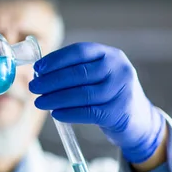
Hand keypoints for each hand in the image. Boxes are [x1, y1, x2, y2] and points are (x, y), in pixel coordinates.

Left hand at [29, 42, 165, 163]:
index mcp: (110, 55)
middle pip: (79, 73)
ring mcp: (121, 90)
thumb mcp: (100, 76)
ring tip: (39, 102)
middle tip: (33, 87)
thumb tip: (40, 73)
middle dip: (51, 80)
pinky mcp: (119, 112)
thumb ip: (76, 70)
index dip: (56, 59)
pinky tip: (55, 113)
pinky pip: (88, 112)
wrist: (138, 120)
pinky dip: (69, 113)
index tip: (38, 68)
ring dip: (56, 98)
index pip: (80, 51)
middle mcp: (119, 69)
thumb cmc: (109, 95)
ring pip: (82, 94)